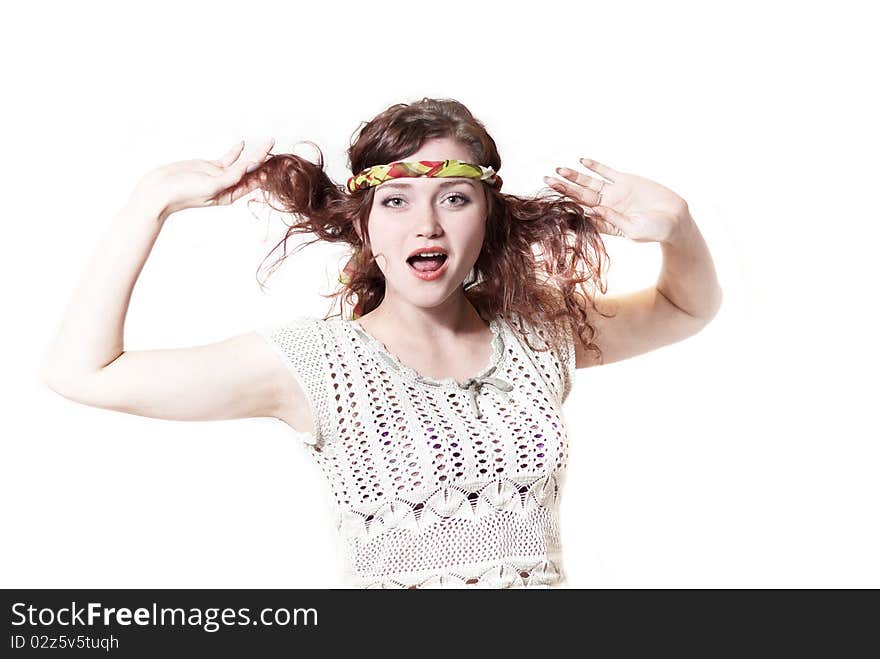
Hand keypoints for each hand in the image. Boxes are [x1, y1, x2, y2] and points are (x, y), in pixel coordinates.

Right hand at [132, 138, 275, 216]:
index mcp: (231, 195)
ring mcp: (219, 176)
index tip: (276, 161)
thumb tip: (247, 168)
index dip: (265, 171)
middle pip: (250, 171)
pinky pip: (226, 158)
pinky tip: (243, 143)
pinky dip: (235, 151)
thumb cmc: (183, 193)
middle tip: (273, 145)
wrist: (159, 190)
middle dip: (263, 160)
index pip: (253, 182)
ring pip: (240, 163)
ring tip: (267, 143)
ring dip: (252, 153)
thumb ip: (230, 177)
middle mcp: (228, 186)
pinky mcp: (209, 167)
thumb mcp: (210, 186)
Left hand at [543, 158, 688, 243]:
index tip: (550, 206)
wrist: (675, 218)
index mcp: (605, 222)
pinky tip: (582, 161)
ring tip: (558, 170)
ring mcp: (614, 193)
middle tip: (546, 181)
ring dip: (574, 176)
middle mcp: (605, 207)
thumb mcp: (633, 230)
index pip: (580, 215)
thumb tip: (592, 211)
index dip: (566, 210)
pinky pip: (607, 172)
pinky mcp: (625, 181)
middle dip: (563, 189)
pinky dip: (595, 166)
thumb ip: (613, 220)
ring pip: (589, 183)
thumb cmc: (655, 230)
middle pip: (579, 196)